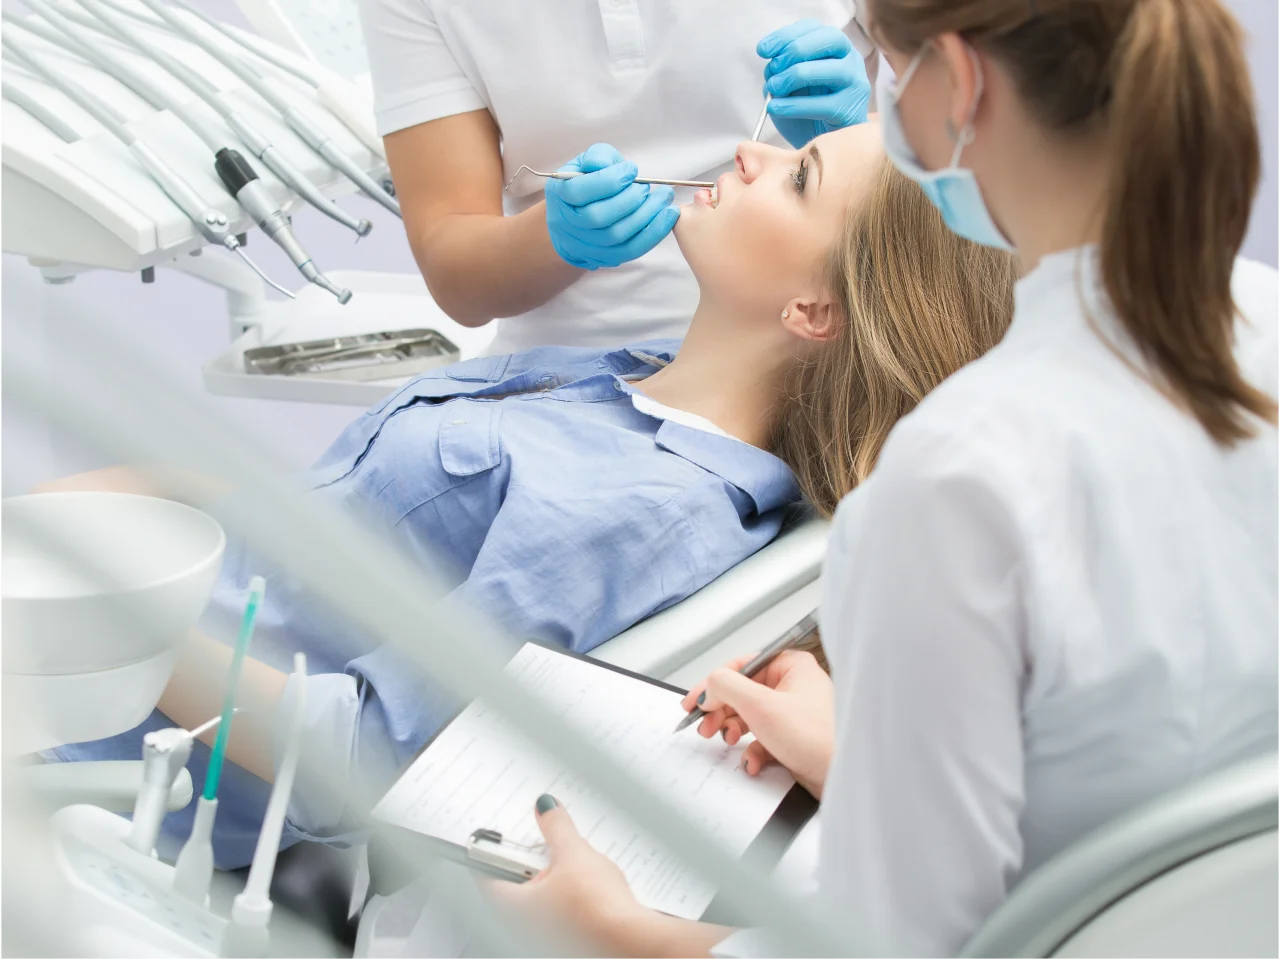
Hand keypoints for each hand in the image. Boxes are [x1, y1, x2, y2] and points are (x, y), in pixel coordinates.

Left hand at [488, 795, 647, 954]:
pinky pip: (558, 911)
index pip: (486, 872)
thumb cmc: (597, 908)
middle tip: (541, 842)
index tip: (497, 833)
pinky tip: (588, 885)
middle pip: (514, 883)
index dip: (491, 848)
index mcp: (514, 904)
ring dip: (550, 878)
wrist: (629, 940)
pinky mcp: (568, 938)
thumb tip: (546, 808)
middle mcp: (524, 924)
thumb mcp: (575, 853)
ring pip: (538, 898)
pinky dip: (566, 894)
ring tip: (572, 862)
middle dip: (528, 861)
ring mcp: (545, 934)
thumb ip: (557, 827)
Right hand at [544, 144, 678, 269]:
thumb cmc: (585, 183)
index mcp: (559, 194)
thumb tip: (607, 164)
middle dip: (629, 200)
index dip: (609, 180)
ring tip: (663, 198)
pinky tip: (668, 216)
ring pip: (617, 235)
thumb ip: (597, 157)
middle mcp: (569, 223)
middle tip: (646, 187)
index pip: (579, 191)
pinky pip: (632, 250)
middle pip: (599, 217)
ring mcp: (586, 244)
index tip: (631, 170)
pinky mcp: (606, 257)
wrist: (575, 219)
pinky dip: (654, 233)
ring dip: (647, 215)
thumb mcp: (585, 163)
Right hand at [682, 650, 833, 797]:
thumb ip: (727, 687)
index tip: (695, 701)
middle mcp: (794, 684)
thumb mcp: (761, 706)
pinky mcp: (793, 736)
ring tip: (728, 741)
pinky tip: (753, 761)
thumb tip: (709, 685)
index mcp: (791, 666)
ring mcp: (794, 711)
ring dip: (734, 730)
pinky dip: (752, 750)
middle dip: (721, 711)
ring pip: (750, 715)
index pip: (741, 666)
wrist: (844, 777)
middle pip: (742, 692)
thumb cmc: (817, 739)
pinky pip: (763, 737)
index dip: (714, 685)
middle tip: (704, 726)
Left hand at [757, 20, 871, 147]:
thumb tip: (772, 67)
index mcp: (834, 48)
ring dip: (796, 75)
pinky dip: (795, 105)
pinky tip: (777, 107)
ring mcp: (855, 84)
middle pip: (829, 39)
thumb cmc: (806, 113)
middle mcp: (850, 60)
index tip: (763, 49)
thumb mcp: (788, 87)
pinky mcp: (850, 110)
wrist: (823, 148)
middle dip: (796, 50)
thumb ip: (780, 72)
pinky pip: (823, 104)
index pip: (814, 28)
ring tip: (774, 88)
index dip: (787, 35)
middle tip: (773, 68)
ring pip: (831, 69)